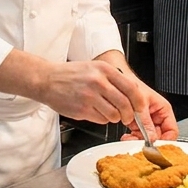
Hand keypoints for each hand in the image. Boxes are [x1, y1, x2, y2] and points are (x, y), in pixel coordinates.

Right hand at [33, 60, 148, 128]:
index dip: (139, 102)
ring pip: (114, 115)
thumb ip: (113, 79)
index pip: (132, 88)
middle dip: (129, 115)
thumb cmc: (70, 75)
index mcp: (104, 69)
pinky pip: (100, 120)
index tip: (140, 108)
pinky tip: (93, 111)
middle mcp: (98, 81)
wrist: (46, 80)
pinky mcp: (82, 109)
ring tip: (106, 112)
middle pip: (125, 104)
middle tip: (126, 117)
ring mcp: (89, 96)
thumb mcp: (94, 68)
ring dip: (113, 118)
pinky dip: (101, 119)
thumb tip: (133, 94)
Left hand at [117, 85, 178, 141]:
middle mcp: (158, 117)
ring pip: (149, 138)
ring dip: (139, 140)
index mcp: (164, 110)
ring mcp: (148, 122)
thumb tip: (151, 138)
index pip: (172, 131)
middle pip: (159, 137)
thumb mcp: (140, 104)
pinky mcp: (139, 125)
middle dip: (149, 142)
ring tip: (129, 138)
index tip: (156, 146)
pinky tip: (127, 136)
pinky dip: (133, 138)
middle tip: (138, 143)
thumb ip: (146, 122)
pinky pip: (139, 136)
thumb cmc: (132, 87)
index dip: (165, 141)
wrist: (119, 83)